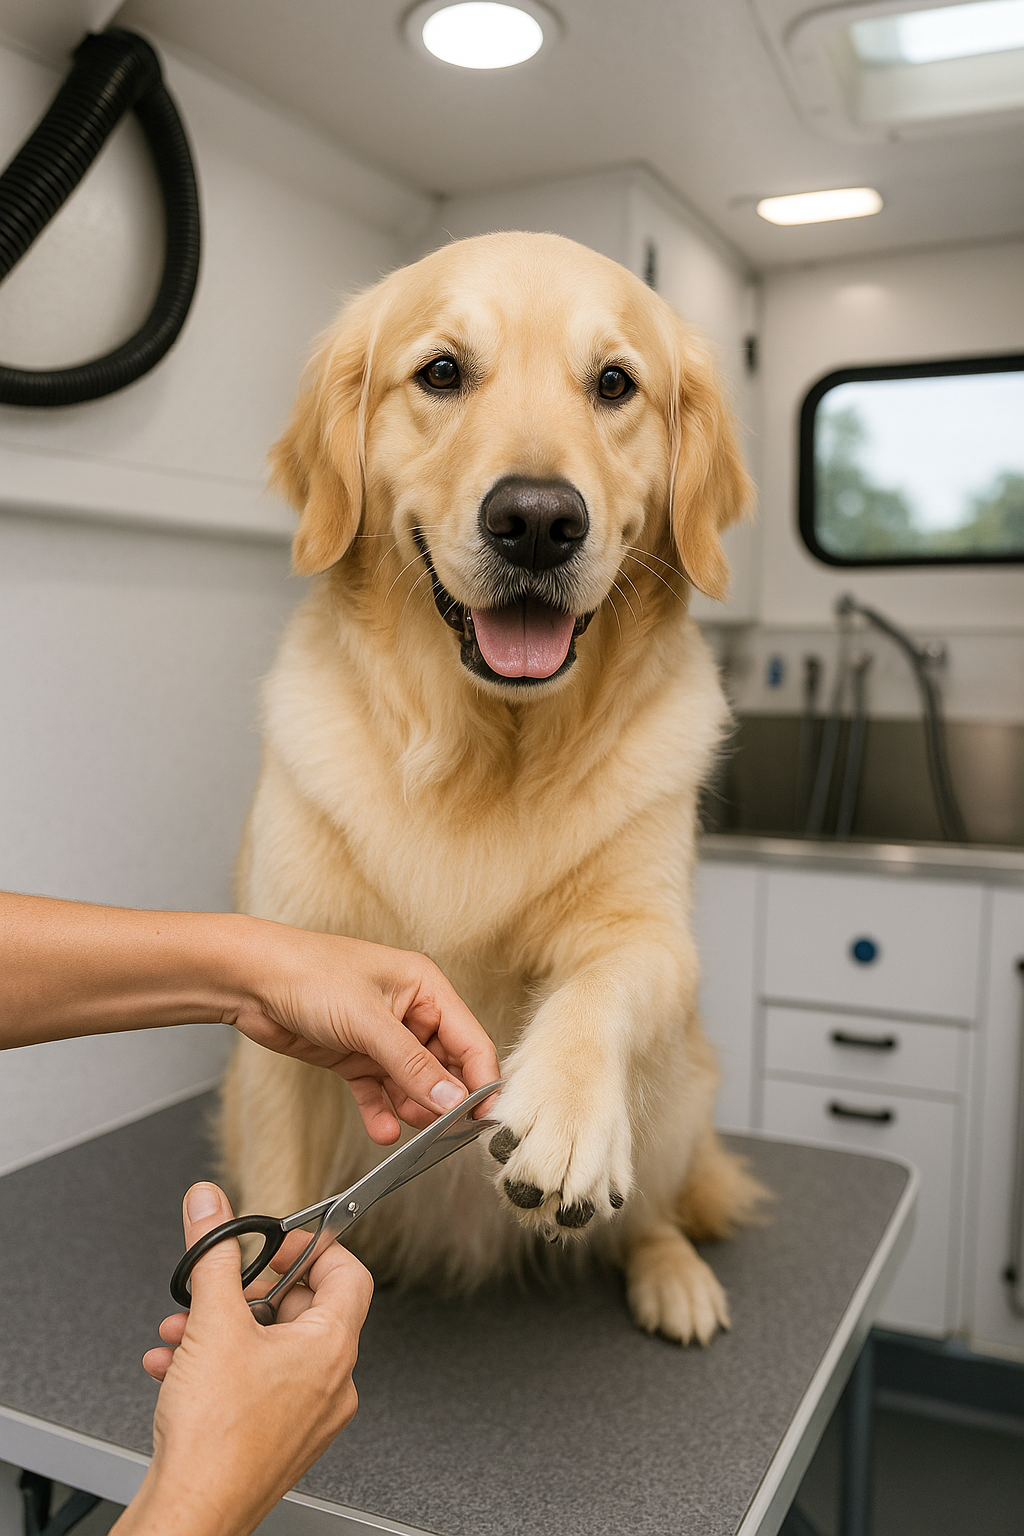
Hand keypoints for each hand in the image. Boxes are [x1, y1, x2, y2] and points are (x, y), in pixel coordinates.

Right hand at [115, 1182, 371, 1535]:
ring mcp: (308, 1415)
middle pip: (302, 1309)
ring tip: (181, 1333)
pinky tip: (174, 1367)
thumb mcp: (211, 1322)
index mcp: (332, 1348)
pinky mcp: (279, 1438)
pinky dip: (217, 1366)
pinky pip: (256, 1383)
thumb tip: (212, 1207)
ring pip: (270, 1348)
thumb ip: (213, 1254)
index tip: (280, 1242)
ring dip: (221, 1330)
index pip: (348, 1272)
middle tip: (218, 1289)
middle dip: (247, 1294)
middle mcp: (331, 1383)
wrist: (192, 1513)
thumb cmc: (215, 1440)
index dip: (314, 1247)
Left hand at [227, 923, 499, 1142]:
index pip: (469, 1040)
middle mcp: (409, 1011)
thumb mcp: (368, 1021)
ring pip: (412, 1084)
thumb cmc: (309, 974)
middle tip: (445, 1134)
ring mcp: (381, 1036)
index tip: (483, 1118)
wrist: (249, 980)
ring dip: (413, 1110)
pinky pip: (378, 1091)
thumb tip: (452, 1100)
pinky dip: (381, 1112)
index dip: (480, 1080)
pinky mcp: (354, 1056)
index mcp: (425, 987)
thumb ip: (412, 1065)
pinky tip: (382, 1131)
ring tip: (411, 1131)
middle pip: (444, 1066)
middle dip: (444, 1100)